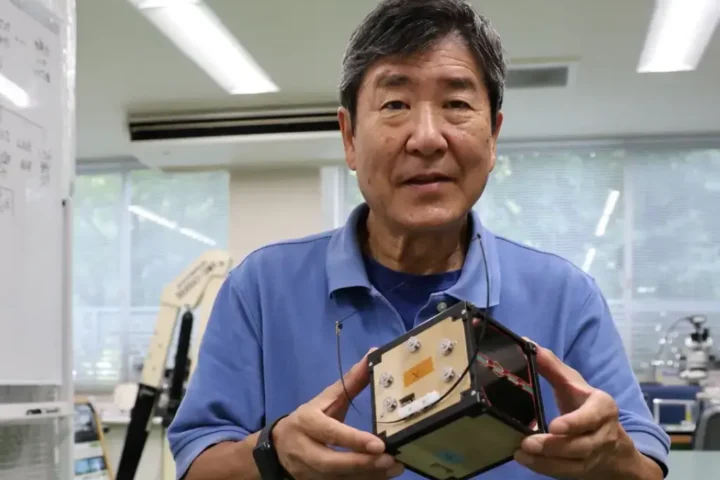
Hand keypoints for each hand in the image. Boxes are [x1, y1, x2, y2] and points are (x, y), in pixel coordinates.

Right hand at [272, 349, 404, 479]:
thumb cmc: (311, 418)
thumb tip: (373, 353)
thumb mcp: (326, 398)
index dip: (354, 440)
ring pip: (338, 478)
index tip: (379, 444)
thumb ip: (351, 380)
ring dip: (368, 475)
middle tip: (391, 460)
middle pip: (332, 462)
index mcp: (307, 422)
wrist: (279, 446)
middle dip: (363, 463)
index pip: (330, 432)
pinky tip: (382, 476)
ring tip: (394, 467)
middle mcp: (304, 448)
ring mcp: (308, 471)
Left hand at [514, 340, 644, 479]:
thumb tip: (527, 343)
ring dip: (546, 460)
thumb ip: (552, 366)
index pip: (592, 417)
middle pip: (581, 444)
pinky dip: (544, 468)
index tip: (554, 426)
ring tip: (521, 452)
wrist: (614, 444)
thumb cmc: (586, 405)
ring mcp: (595, 455)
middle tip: (527, 442)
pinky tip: (526, 460)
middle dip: (554, 446)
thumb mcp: (573, 383)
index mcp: (603, 407)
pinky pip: (565, 472)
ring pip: (573, 463)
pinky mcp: (584, 469)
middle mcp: (603, 433)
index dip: (575, 423)